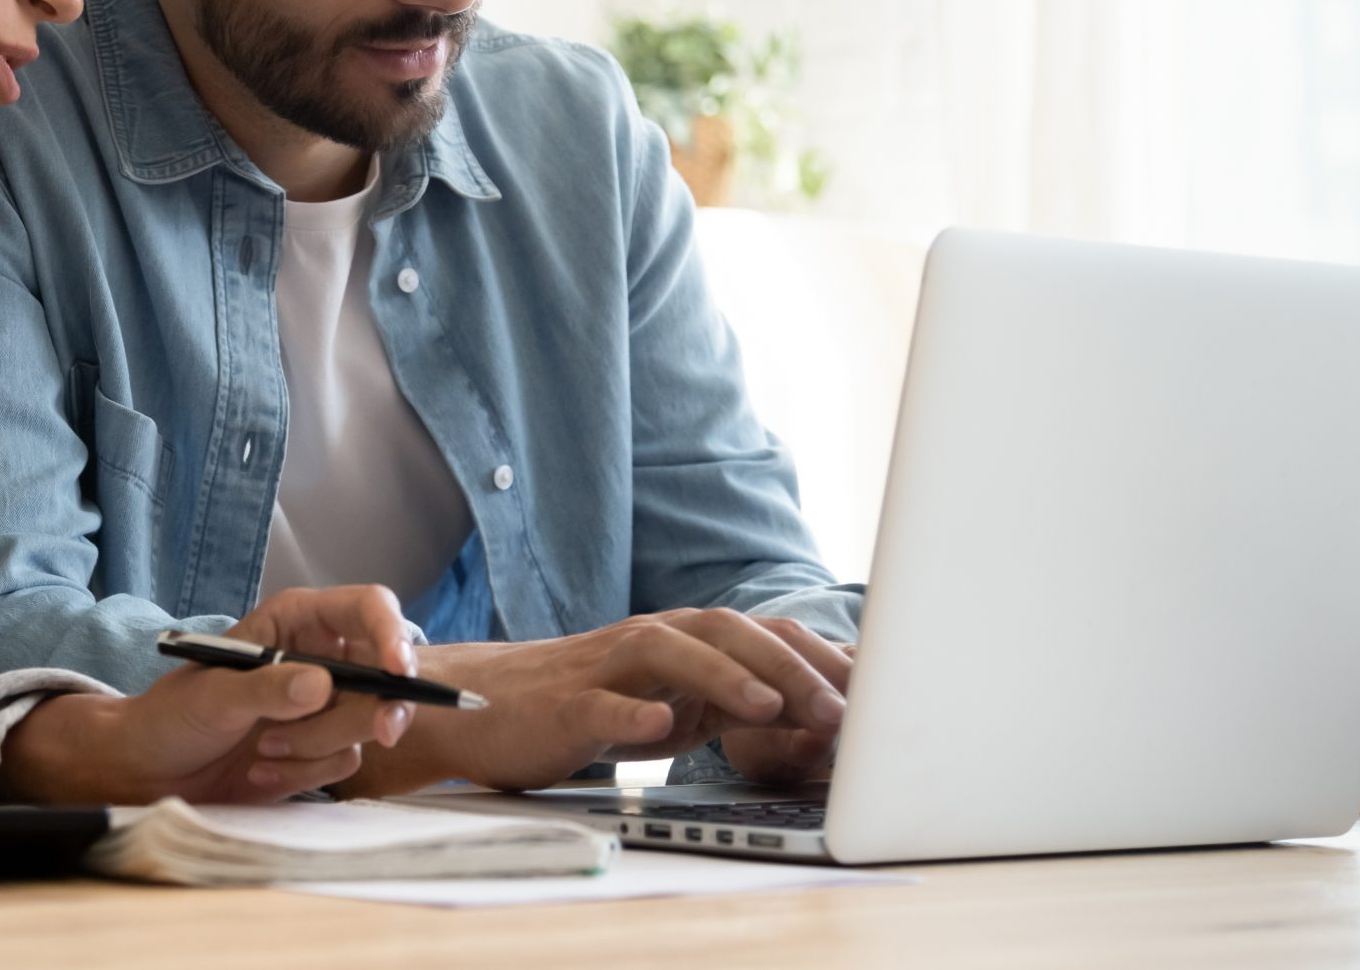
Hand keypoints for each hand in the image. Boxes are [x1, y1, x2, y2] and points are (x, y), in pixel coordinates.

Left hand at [0, 586, 420, 804]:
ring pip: (367, 722)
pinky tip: (262, 769)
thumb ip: (266, 689)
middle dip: (377, 706)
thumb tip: (322, 686)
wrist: (149, 771)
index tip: (399, 672)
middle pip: (386, 672)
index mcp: (297, 622)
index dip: (393, 634)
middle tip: (381, 732)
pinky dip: (307, 772)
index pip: (368, 609)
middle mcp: (320, 657)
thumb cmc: (171, 716)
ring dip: (318, 745)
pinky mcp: (321, 749)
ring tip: (264, 749)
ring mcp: (324, 706)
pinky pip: (346, 761)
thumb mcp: (214, 696)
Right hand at [342, 609, 850, 795]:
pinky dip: (631, 713)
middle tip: (839, 709)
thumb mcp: (673, 706)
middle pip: (726, 630)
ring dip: (725, 677)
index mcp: (681, 640)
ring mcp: (604, 668)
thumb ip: (731, 704)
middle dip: (788, 666)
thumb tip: (815, 718)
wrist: (484, 707)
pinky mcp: (563, 704)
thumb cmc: (587, 706)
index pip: (762, 634)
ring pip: (669, 652)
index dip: (819, 659)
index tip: (875, 696)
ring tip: (770, 709)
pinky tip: (660, 728)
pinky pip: (599, 703)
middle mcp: (648, 640)